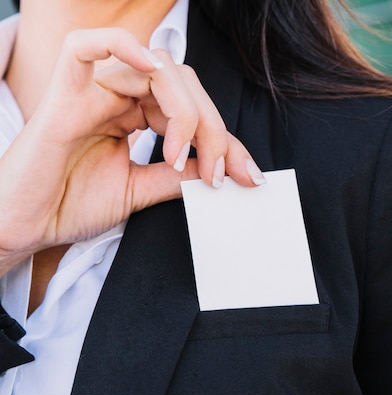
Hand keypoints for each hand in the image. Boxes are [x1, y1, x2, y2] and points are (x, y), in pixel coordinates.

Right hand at [0, 28, 263, 270]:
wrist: (25, 230)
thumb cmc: (71, 206)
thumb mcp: (139, 191)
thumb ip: (177, 175)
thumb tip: (221, 168)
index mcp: (135, 115)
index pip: (192, 107)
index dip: (224, 138)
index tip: (246, 175)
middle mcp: (117, 98)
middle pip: (182, 83)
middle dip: (212, 127)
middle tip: (220, 172)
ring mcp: (90, 94)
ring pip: (153, 67)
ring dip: (184, 108)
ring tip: (183, 154)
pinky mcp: (62, 99)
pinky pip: (83, 49)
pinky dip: (120, 46)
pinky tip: (151, 69)